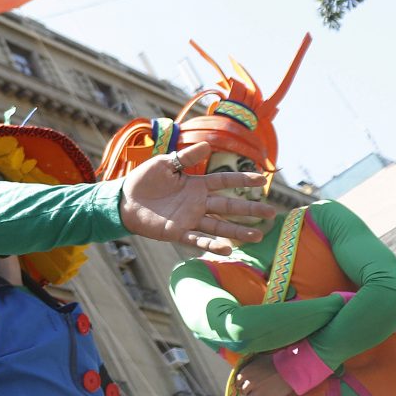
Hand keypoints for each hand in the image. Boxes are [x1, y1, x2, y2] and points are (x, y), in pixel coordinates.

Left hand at [119, 141, 273, 252]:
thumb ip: (186, 157)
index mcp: (196, 184)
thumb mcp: (165, 164)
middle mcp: (197, 203)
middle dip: (249, 210)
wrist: (124, 199)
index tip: (262, 179)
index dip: (242, 180)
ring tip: (258, 235)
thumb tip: (208, 146)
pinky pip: (197, 239)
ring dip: (237, 231)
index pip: (224, 181)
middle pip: (228, 206)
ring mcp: (189, 219)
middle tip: (271, 213)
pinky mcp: (177, 232)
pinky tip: (227, 249)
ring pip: (218, 226)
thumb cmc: (144, 180)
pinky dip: (211, 245)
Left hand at [237, 354, 294, 395]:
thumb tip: (246, 367)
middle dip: (248, 390)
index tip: (246, 384)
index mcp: (245, 372)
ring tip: (260, 394)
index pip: (237, 381)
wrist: (288, 370)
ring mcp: (257, 391)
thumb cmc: (274, 362)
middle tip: (254, 390)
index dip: (242, 383)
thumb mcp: (258, 360)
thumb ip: (250, 366)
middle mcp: (249, 382)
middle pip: (243, 391)